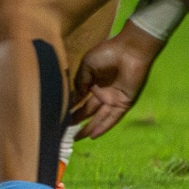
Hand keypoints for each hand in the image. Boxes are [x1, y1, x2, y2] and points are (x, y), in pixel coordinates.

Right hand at [71, 22, 164, 137]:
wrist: (129, 50)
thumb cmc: (107, 53)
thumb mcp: (87, 66)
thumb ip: (80, 82)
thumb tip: (73, 99)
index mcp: (93, 83)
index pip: (80, 100)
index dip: (71, 108)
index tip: (59, 116)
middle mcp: (103, 93)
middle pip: (88, 111)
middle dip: (77, 121)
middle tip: (64, 130)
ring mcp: (113, 99)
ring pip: (99, 117)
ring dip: (89, 128)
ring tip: (76, 138)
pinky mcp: (124, 103)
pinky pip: (113, 118)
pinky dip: (103, 127)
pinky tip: (93, 135)